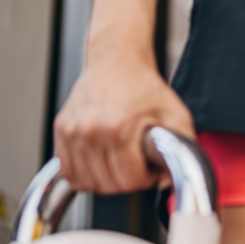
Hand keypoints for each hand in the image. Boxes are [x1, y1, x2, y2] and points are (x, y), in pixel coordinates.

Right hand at [53, 47, 195, 194]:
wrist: (115, 60)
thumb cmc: (142, 85)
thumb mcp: (174, 113)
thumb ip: (183, 147)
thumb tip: (168, 182)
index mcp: (119, 127)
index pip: (129, 179)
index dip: (145, 179)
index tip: (148, 168)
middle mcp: (92, 130)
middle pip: (108, 184)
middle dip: (126, 180)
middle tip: (134, 164)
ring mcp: (73, 131)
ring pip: (86, 181)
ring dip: (104, 180)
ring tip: (117, 162)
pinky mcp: (62, 129)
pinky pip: (68, 171)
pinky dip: (82, 174)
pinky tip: (97, 162)